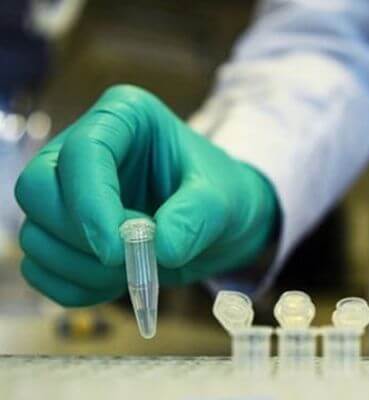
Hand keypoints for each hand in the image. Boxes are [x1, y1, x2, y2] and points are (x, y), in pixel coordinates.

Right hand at [15, 85, 277, 305]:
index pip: (82, 151)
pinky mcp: (67, 233)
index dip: (90, 203)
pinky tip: (114, 285)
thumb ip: (196, 218)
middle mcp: (85, 149)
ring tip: (134, 272)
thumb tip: (160, 249)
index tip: (118, 250)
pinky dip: (74, 287)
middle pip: (36, 188)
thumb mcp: (223, 200)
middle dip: (77, 235)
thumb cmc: (223, 194)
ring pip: (34, 233)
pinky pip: (42, 267)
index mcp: (124, 116)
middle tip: (126, 259)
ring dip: (80, 268)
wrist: (222, 223)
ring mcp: (70, 193)